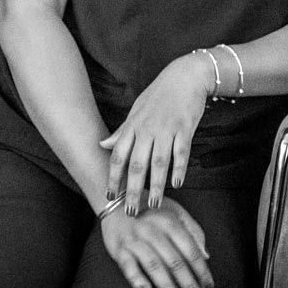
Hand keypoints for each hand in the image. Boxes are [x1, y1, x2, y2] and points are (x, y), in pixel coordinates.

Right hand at [99, 197, 213, 287]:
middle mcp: (154, 231)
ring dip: (167, 286)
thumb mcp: (176, 212)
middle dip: (188, 284)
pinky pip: (128, 265)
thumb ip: (193, 231)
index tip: (208, 287)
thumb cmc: (152, 211)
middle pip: (175, 262)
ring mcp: (136, 241)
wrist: (119, 201)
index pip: (190, 250)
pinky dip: (136, 278)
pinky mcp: (120, 249)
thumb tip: (206, 256)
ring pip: (154, 266)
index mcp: (171, 222)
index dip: (201, 270)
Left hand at [101, 52, 210, 209]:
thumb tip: (102, 144)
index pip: (118, 156)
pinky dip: (179, 169)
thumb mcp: (136, 110)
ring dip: (156, 186)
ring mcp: (167, 129)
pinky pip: (181, 153)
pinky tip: (177, 184)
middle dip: (132, 190)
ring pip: (159, 163)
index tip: (109, 196)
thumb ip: (121, 131)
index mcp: (133, 126)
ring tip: (153, 205)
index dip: (112, 177)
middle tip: (130, 212)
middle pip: (137, 165)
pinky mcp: (185, 128)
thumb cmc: (159, 95)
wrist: (185, 76)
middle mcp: (147, 129)